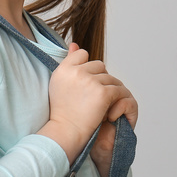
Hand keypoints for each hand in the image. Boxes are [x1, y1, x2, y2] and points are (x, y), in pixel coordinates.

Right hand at [47, 42, 136, 167]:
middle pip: (99, 65)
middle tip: (95, 96)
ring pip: (110, 78)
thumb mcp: (59, 83)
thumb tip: (75, 44)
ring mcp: (90, 81)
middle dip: (100, 79)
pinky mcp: (102, 93)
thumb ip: (69, 62)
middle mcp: (76, 72)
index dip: (87, 68)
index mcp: (64, 69)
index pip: (82, 54)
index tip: (85, 84)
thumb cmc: (62, 111)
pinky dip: (117, 99)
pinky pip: (117, 90)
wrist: (66, 132)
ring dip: (110, 90)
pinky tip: (110, 109)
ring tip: (101, 104)